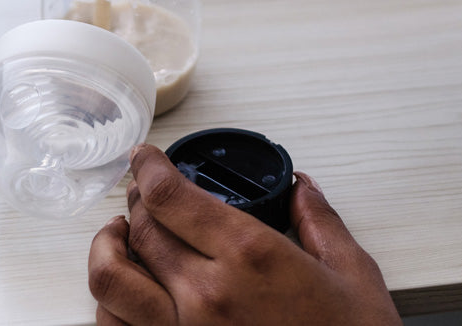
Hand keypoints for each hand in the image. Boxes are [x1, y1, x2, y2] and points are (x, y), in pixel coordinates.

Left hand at [88, 143, 401, 325]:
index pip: (170, 197)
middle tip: (143, 191)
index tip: (144, 157)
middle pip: (141, 230)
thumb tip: (302, 188)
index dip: (148, 168)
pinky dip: (110, 304)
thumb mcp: (354, 276)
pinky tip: (126, 292)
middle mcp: (206, 296)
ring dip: (108, 248)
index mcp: (250, 257)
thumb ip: (321, 222)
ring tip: (118, 235)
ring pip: (111, 281)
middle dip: (136, 201)